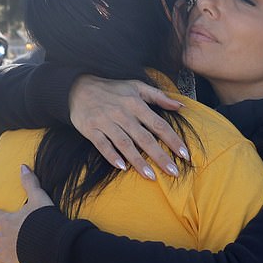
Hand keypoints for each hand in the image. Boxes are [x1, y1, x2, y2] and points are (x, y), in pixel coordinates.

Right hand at [69, 75, 189, 179]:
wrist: (78, 87)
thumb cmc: (112, 89)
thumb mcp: (136, 86)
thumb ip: (159, 96)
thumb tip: (181, 106)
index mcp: (136, 104)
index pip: (159, 125)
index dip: (173, 140)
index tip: (184, 154)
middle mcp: (122, 114)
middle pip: (145, 138)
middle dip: (160, 156)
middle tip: (174, 172)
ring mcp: (106, 122)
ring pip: (125, 144)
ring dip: (138, 161)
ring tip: (151, 176)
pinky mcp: (91, 129)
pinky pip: (102, 145)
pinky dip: (111, 156)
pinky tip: (122, 168)